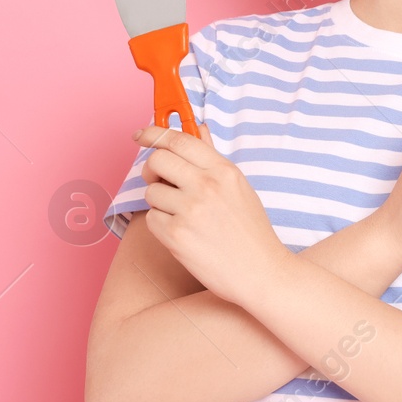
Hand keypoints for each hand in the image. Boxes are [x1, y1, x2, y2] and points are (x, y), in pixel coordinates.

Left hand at [131, 123, 289, 306]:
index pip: (180, 140)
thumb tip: (199, 129)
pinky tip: (183, 234)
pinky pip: (151, 219)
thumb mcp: (238, 187)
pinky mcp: (176, 235)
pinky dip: (161, 226)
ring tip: (183, 216)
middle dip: (152, 171)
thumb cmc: (251, 231)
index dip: (155, 133)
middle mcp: (207, 186)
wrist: (260, 272)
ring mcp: (190, 210)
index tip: (141, 134)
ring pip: (151, 192)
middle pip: (157, 161)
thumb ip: (213, 158)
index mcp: (224, 171)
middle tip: (161, 182)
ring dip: (160, 203)